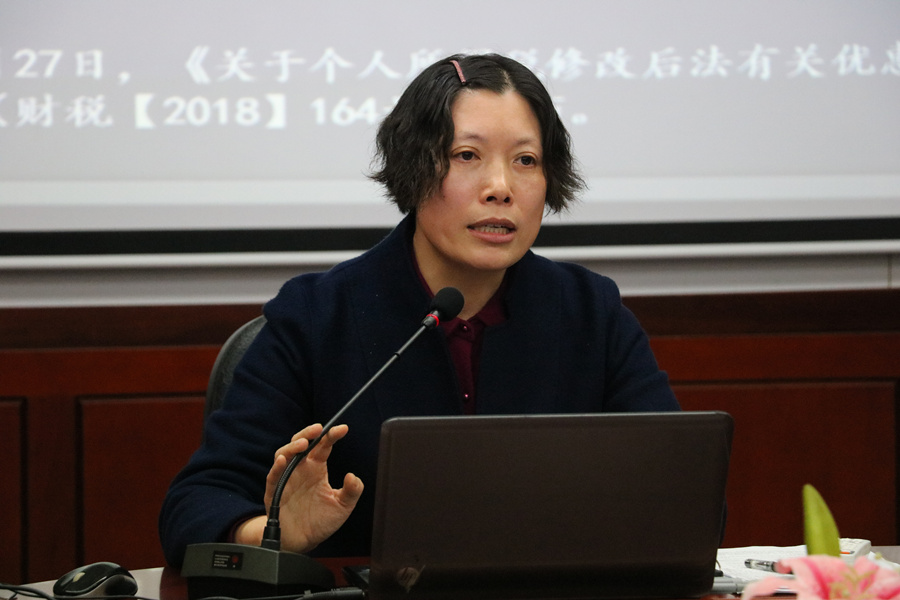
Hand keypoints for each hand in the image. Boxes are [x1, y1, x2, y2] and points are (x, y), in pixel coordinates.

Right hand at [234, 423, 363, 553]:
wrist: (303, 542)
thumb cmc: (320, 521)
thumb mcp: (343, 507)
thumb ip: (352, 491)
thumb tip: (353, 476)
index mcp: (317, 468)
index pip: (323, 446)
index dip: (331, 435)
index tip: (343, 429)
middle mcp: (301, 469)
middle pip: (300, 443)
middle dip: (308, 433)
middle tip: (319, 429)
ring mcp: (287, 479)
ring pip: (284, 454)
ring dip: (292, 447)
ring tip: (303, 444)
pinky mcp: (275, 492)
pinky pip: (273, 476)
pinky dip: (277, 467)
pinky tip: (283, 461)